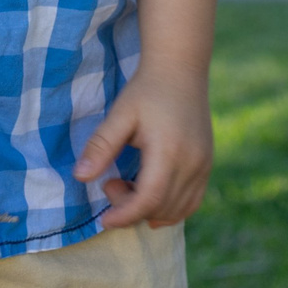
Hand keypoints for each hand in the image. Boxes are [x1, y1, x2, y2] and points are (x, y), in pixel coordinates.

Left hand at [75, 70, 213, 227]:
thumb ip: (101, 146)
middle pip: (161, 207)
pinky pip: (192, 201)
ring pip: (178, 209)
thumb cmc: (147, 90)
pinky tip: (152, 196)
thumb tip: (80, 178)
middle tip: (112, 182)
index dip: (124, 215)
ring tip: (131, 183)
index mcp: (169, 151)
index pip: (149, 199)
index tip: (103, 218)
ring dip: (150, 210)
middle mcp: (192, 162)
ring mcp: (204, 164)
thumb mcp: (120, 115)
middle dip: (131, 209)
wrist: (180, 69)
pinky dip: (171, 208)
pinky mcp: (207, 164)